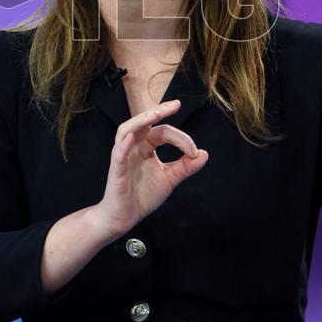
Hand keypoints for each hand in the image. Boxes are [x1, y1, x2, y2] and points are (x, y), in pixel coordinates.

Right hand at [94, 99, 208, 237]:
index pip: (164, 132)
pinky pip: (119, 153)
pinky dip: (124, 144)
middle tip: (176, 104)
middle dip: (160, 111)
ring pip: (127, 129)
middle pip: (145, 123)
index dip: (182, 139)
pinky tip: (132, 137)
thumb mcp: (170, 179)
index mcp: (146, 147)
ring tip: (155, 114)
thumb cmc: (143, 196)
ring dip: (141, 120)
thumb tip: (203, 154)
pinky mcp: (117, 169)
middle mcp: (134, 147)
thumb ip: (186, 167)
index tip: (194, 152)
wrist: (124, 217)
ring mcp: (124, 156)